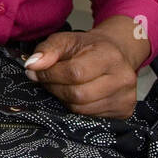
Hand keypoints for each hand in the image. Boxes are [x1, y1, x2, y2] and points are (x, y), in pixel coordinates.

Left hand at [24, 23, 148, 118]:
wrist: (116, 53)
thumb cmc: (89, 47)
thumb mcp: (65, 40)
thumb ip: (47, 50)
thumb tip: (31, 65)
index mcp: (110, 56)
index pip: (75, 72)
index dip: (50, 74)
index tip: (35, 72)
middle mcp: (123, 78)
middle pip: (78, 94)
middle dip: (54, 88)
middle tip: (47, 80)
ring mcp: (126, 98)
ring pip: (82, 109)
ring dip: (63, 99)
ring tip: (61, 86)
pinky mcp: (124, 111)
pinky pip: (90, 117)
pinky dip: (76, 107)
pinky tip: (76, 95)